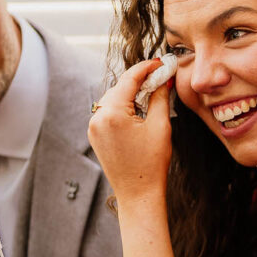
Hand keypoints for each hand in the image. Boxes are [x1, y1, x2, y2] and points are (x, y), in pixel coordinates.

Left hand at [88, 57, 174, 209]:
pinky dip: (123, 107)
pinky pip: (108, 112)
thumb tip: (163, 78)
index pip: (129, 79)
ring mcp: (93, 127)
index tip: (161, 62)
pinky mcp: (95, 135)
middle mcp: (97, 117)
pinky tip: (138, 110)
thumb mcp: (160, 126)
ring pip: (113, 98)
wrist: (138, 194)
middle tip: (161, 77)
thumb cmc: (152, 164)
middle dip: (140, 81)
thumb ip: (160, 97)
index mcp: (112, 114)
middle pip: (120, 87)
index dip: (147, 67)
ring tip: (152, 95)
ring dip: (131, 94)